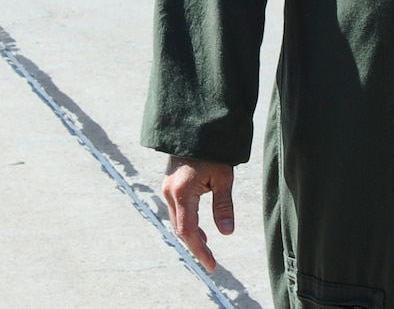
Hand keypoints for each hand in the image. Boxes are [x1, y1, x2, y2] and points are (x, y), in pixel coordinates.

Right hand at [161, 156, 235, 271]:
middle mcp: (169, 192)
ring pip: (177, 220)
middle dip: (195, 245)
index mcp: (182, 192)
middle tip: (211, 261)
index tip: (211, 266)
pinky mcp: (169, 183)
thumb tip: (227, 233)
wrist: (195, 127)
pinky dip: (188, 222)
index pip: (188, 231)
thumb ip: (223, 205)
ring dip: (191, 234)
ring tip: (207, 248)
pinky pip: (177, 210)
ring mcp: (167, 187)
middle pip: (180, 228)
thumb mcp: (223, 177)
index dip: (199, 250)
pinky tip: (200, 229)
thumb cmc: (213, 151)